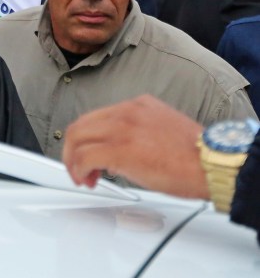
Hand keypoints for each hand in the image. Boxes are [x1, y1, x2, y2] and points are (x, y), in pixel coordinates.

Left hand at [62, 94, 208, 198]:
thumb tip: (117, 150)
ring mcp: (121, 128)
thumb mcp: (161, 129)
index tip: (86, 153)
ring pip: (76, 139)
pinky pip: (84, 157)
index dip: (85, 138)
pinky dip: (79, 169)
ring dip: (73, 161)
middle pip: (80, 125)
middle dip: (72, 149)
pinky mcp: (119, 149)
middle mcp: (126, 112)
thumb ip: (136, 131)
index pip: (95, 117)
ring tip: (82, 177)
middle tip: (77, 168)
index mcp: (137, 105)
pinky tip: (87, 179)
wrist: (211, 164)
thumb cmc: (194, 156)